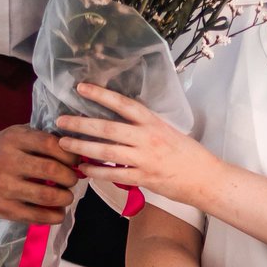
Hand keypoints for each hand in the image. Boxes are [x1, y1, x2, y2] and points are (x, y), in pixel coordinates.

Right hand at [0, 113, 80, 222]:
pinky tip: (59, 212)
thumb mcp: (18, 134)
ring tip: (67, 196)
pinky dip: (53, 216)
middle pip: (51, 170)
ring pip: (46, 195)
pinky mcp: (0, 208)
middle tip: (73, 180)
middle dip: (70, 177)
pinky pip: (34, 216)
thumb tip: (78, 151)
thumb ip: (43, 138)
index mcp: (13, 139)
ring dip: (65, 197)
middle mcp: (5, 161)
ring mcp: (1, 186)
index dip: (69, 154)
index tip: (76, 161)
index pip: (50, 144)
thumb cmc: (3, 149)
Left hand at [56, 83, 212, 203]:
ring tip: (63, 143)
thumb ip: (145, 125)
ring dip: (82, 146)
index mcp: (153, 122)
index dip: (101, 95)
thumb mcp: (168, 130)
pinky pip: (114, 174)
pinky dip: (96, 172)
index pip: (123, 103)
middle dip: (81, 123)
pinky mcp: (144, 178)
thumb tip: (121, 118)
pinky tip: (83, 169)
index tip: (81, 88)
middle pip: (108, 128)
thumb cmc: (187, 153)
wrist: (206, 178)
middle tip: (60, 120)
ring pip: (107, 151)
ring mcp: (144, 158)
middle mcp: (147, 137)